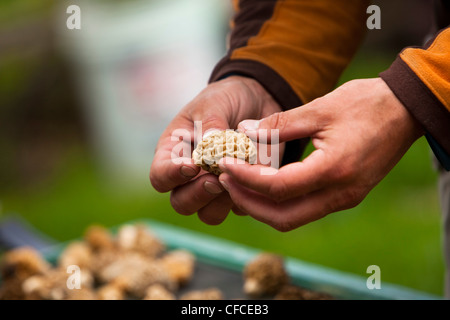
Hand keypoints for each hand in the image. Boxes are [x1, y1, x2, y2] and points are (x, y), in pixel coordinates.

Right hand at [150, 76, 281, 224]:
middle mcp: (190, 177)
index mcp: (173, 154)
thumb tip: (209, 146)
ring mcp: (215, 187)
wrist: (258, 100)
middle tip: (215, 180)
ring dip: (221, 202)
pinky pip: (240, 207)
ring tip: (235, 179)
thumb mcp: (214, 103)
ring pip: (209, 214)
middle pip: (181, 203)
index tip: (192, 166)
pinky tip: (255, 176)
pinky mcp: (241, 191)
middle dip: (197, 195)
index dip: (171, 176)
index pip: (159, 177)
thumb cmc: (226, 99)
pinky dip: (247, 195)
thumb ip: (210, 124)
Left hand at [218, 78, 423, 230]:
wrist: (405, 110)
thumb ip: (278, 124)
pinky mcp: (345, 195)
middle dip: (248, 203)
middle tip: (225, 180)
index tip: (223, 164)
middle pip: (282, 217)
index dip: (245, 178)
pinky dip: (279, 202)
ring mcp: (345, 198)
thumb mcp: (319, 109)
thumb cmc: (366, 104)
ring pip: (292, 218)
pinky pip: (305, 209)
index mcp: (333, 169)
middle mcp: (340, 193)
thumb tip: (242, 131)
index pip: (277, 187)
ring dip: (261, 206)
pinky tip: (263, 183)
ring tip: (238, 182)